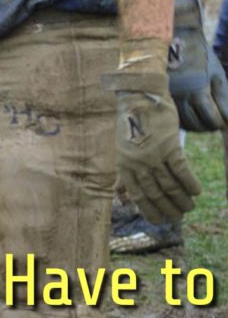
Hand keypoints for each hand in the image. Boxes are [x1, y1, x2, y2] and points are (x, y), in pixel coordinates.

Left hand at [103, 39, 201, 222]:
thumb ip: (123, 174)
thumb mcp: (121, 150)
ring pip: (170, 186)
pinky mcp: (169, 145)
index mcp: (124, 165)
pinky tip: (196, 191)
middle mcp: (137, 163)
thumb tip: (121, 198)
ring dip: (182, 200)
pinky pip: (182, 170)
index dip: (150, 211)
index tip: (160, 220)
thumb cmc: (132, 123)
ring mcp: (153, 155)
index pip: (138, 196)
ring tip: (189, 206)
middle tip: (179, 216)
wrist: (139, 96)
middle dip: (169, 209)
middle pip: (156, 194)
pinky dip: (190, 183)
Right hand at [168, 0, 227, 131]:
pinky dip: (182, 119)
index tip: (222, 121)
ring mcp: (168, 96)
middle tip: (213, 122)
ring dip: (194, 125)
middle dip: (208, 126)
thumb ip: (223, 97)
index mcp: (198, 90)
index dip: (219, 123)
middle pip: (197, 125)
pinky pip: (172, 115)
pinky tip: (189, 113)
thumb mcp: (216, 73)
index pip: (211, 120)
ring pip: (183, 123)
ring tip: (202, 119)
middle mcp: (181, 96)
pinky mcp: (160, 94)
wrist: (173, 38)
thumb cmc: (199, 55)